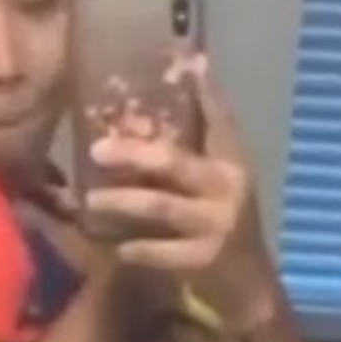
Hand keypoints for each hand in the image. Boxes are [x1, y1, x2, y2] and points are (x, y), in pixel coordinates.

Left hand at [85, 58, 278, 331]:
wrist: (249, 283)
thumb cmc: (224, 219)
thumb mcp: (220, 175)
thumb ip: (202, 129)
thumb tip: (191, 64)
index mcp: (231, 161)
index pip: (218, 118)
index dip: (205, 89)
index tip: (185, 58)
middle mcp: (227, 187)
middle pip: (174, 162)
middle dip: (133, 154)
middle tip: (98, 150)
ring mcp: (216, 225)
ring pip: (161, 207)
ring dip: (122, 202)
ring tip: (91, 201)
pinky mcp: (203, 260)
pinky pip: (159, 252)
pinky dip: (134, 249)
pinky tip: (114, 248)